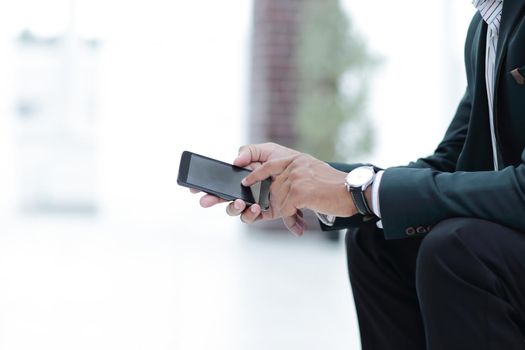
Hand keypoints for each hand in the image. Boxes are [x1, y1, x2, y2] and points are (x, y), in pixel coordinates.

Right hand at [190, 143, 305, 233]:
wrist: (306, 174)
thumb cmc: (285, 161)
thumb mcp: (268, 150)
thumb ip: (250, 151)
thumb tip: (235, 161)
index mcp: (242, 177)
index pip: (220, 182)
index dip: (205, 186)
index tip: (194, 188)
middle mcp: (245, 192)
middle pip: (223, 199)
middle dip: (213, 200)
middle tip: (206, 200)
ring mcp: (255, 204)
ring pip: (237, 212)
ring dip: (235, 209)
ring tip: (241, 203)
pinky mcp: (267, 213)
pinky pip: (255, 218)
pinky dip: (253, 215)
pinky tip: (257, 208)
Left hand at [242, 153, 357, 223]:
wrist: (354, 192)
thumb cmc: (335, 188)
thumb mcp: (313, 174)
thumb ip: (295, 178)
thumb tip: (280, 195)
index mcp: (297, 159)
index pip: (270, 164)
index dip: (256, 174)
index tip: (246, 182)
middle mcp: (294, 165)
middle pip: (273, 188)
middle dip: (277, 205)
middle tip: (290, 217)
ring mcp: (295, 177)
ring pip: (278, 200)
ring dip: (287, 214)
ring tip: (297, 223)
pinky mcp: (298, 191)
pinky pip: (285, 209)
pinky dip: (290, 219)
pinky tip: (299, 225)